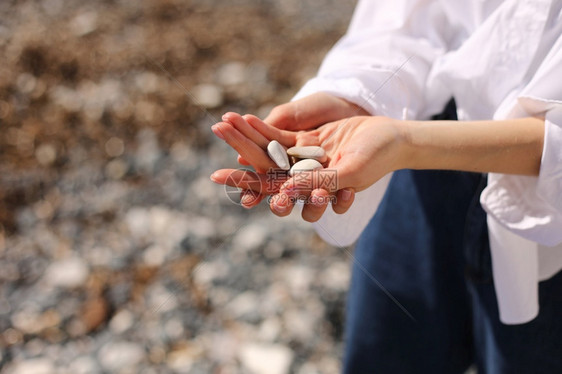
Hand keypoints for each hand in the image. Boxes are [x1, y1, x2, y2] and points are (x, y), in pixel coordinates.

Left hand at [211, 114, 406, 220]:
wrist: (392, 137)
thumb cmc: (376, 158)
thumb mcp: (350, 170)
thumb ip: (320, 181)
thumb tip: (285, 190)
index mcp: (311, 192)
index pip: (273, 191)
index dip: (247, 185)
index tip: (219, 179)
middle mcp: (302, 179)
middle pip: (264, 173)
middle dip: (240, 165)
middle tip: (214, 168)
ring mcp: (302, 160)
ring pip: (268, 152)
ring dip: (245, 139)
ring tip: (220, 127)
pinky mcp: (306, 142)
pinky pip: (279, 136)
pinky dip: (262, 127)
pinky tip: (242, 117)